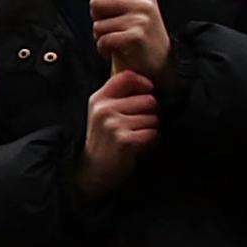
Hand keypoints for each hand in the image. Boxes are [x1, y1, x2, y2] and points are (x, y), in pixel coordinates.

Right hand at [77, 69, 159, 198]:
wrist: (93, 170)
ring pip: (153, 118)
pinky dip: (151, 142)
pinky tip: (138, 147)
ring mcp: (112, 124)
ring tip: (136, 137)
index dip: (144, 83)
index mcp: (98, 99)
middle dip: (151, 113)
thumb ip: (119, 97)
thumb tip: (149, 86)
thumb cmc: (104, 140)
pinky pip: (153, 133)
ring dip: (151, 130)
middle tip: (139, 125)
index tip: (148, 92)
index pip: (127, 77)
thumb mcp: (103, 113)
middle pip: (148, 99)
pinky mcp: (124, 140)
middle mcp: (104, 109)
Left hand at [90, 0, 172, 83]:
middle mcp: (143, 3)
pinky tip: (116, 51)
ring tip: (117, 42)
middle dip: (96, 18)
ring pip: (97, 25)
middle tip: (110, 28)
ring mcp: (140, 19)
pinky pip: (103, 40)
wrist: (162, 66)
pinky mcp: (136, 36)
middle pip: (96, 1)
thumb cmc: (143, 39)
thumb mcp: (138, 11)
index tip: (100, 6)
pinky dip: (103, 49)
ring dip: (101, 38)